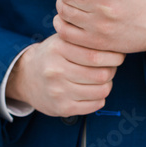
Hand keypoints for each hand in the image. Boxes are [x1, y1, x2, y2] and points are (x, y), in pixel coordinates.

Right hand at [6, 33, 124, 116]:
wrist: (27, 76)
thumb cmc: (53, 54)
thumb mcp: (63, 39)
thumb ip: (84, 38)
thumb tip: (116, 42)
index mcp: (58, 49)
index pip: (95, 54)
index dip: (114, 56)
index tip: (118, 54)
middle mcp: (56, 70)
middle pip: (101, 74)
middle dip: (113, 70)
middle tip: (112, 66)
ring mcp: (58, 91)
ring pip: (101, 90)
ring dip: (108, 84)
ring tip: (103, 78)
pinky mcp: (61, 108)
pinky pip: (94, 105)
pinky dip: (100, 98)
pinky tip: (95, 90)